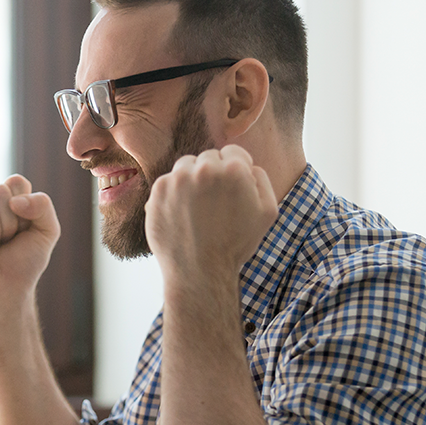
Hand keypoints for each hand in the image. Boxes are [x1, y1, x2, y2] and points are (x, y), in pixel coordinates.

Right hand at [0, 174, 59, 309]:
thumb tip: (14, 201)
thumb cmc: (24, 263)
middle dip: (10, 222)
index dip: (24, 206)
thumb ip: (43, 205)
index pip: (15, 182)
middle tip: (6, 242)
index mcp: (6, 199)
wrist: (7, 291)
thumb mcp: (47, 231)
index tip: (23, 228)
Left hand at [145, 145, 277, 280]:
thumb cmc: (235, 245)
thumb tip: (247, 164)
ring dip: (191, 180)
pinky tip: (182, 215)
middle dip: (212, 175)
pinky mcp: (158, 191)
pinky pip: (168, 182)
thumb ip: (260, 179)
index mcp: (234, 170)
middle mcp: (204, 169)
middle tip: (214, 204)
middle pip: (209, 158)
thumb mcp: (267, 212)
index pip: (233, 152)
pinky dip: (173, 194)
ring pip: (186, 166)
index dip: (234, 170)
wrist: (200, 272)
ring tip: (197, 210)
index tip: (230, 189)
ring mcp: (178, 179)